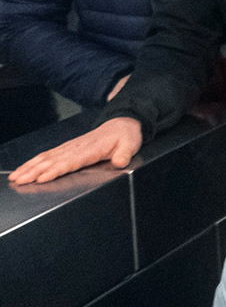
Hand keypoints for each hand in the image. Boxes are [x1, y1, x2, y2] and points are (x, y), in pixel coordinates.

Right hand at [9, 116, 144, 184]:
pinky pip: (47, 155)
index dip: (54, 171)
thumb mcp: (130, 145)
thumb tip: (120, 162)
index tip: (41, 178)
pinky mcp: (67, 148)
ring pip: (45, 158)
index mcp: (89, 150)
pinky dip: (33, 162)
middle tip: (19, 181)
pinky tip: (24, 168)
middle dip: (33, 171)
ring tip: (15, 177)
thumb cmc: (125, 136)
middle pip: (51, 161)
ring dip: (29, 167)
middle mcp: (75, 148)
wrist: (122, 124)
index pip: (68, 162)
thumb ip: (124, 154)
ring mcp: (69, 147)